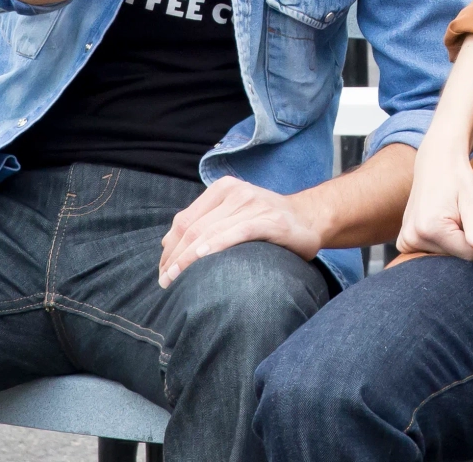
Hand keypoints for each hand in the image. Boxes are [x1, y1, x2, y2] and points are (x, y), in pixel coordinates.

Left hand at [158, 177, 322, 287]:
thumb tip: (166, 242)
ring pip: (209, 231)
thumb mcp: (233, 215)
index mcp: (222, 189)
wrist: (309, 218)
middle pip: (193, 227)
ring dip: (187, 258)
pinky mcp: (269, 220)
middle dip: (174, 257)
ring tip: (175, 280)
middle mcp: (235, 192)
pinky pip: (236, 233)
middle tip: (164, 282)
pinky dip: (216, 245)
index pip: (185, 220)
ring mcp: (253, 204)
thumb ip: (204, 223)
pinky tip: (202, 258)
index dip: (169, 247)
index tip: (162, 271)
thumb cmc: (268, 222)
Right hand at [396, 137, 472, 259]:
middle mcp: (412, 238)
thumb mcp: (471, 198)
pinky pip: (436, 251)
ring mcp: (406, 240)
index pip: (468, 253)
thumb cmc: (456, 177)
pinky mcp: (406, 241)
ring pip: (449, 253)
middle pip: (458, 254)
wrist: (435, 162)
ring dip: (464, 236)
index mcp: (429, 229)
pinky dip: (450, 239)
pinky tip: (454, 220)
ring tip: (467, 213)